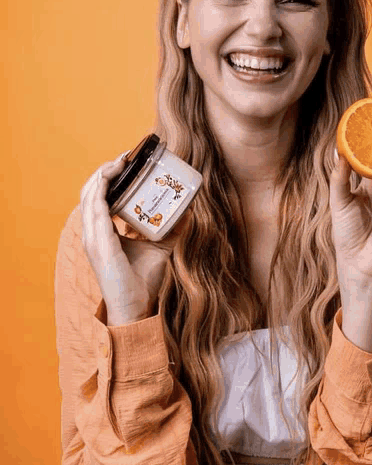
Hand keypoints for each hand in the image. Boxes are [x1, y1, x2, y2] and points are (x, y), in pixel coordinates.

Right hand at [80, 152, 191, 324]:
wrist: (134, 307)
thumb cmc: (141, 282)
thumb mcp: (159, 249)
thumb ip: (171, 230)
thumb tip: (188, 212)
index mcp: (101, 233)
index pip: (98, 198)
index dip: (109, 178)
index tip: (128, 162)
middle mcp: (92, 232)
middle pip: (90, 190)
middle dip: (107, 169)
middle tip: (128, 156)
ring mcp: (92, 237)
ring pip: (89, 194)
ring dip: (104, 173)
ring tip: (122, 160)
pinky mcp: (99, 242)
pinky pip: (95, 207)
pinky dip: (102, 188)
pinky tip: (114, 175)